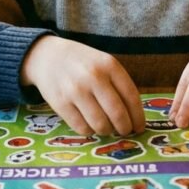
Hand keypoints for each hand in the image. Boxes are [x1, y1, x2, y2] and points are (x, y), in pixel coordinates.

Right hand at [21, 36, 145, 135]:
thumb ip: (119, 85)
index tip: (140, 127)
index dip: (138, 116)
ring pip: (100, 124)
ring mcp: (75, 90)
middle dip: (125, 128)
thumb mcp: (104, 63)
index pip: (131, 97)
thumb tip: (134, 118)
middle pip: (117, 114)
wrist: (48, 56)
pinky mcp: (60, 103)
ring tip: (107, 128)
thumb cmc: (83, 63)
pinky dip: (90, 131)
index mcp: (109, 65)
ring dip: (107, 131)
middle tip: (125, 131)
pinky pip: (82, 128)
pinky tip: (90, 125)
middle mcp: (93, 77)